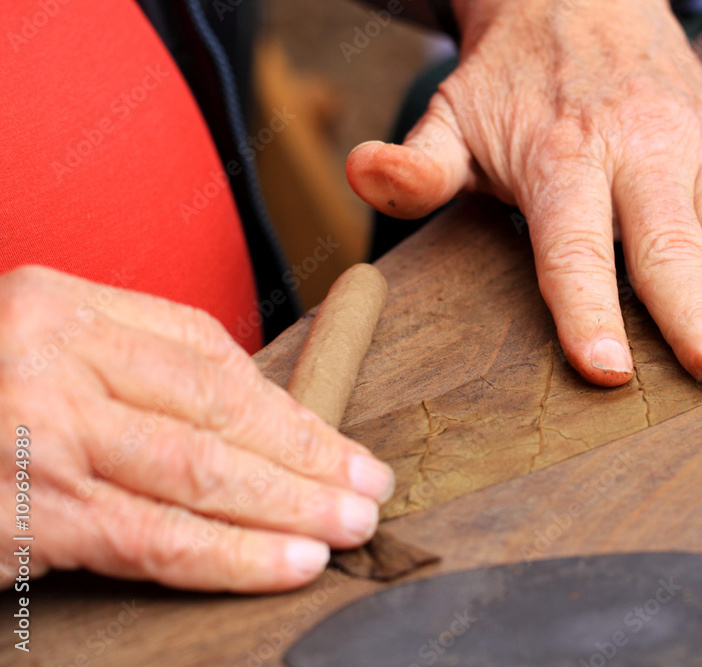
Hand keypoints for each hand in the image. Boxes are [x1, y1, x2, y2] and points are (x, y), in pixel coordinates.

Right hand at [0, 266, 393, 592]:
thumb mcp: (42, 356)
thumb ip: (134, 372)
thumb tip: (253, 419)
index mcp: (63, 307)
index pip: (206, 355)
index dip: (284, 406)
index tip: (337, 442)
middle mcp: (52, 358)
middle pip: (217, 411)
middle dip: (306, 456)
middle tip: (369, 486)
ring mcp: (36, 434)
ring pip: (199, 473)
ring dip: (287, 507)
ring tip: (348, 526)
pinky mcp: (27, 512)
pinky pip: (152, 537)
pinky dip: (229, 554)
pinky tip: (285, 564)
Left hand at [346, 0, 701, 387]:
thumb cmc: (515, 80)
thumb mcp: (452, 114)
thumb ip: (418, 162)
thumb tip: (365, 173)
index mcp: (562, 156)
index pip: (572, 248)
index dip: (586, 311)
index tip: (607, 371)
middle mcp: (638, 150)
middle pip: (668, 245)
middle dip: (698, 314)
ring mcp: (696, 145)